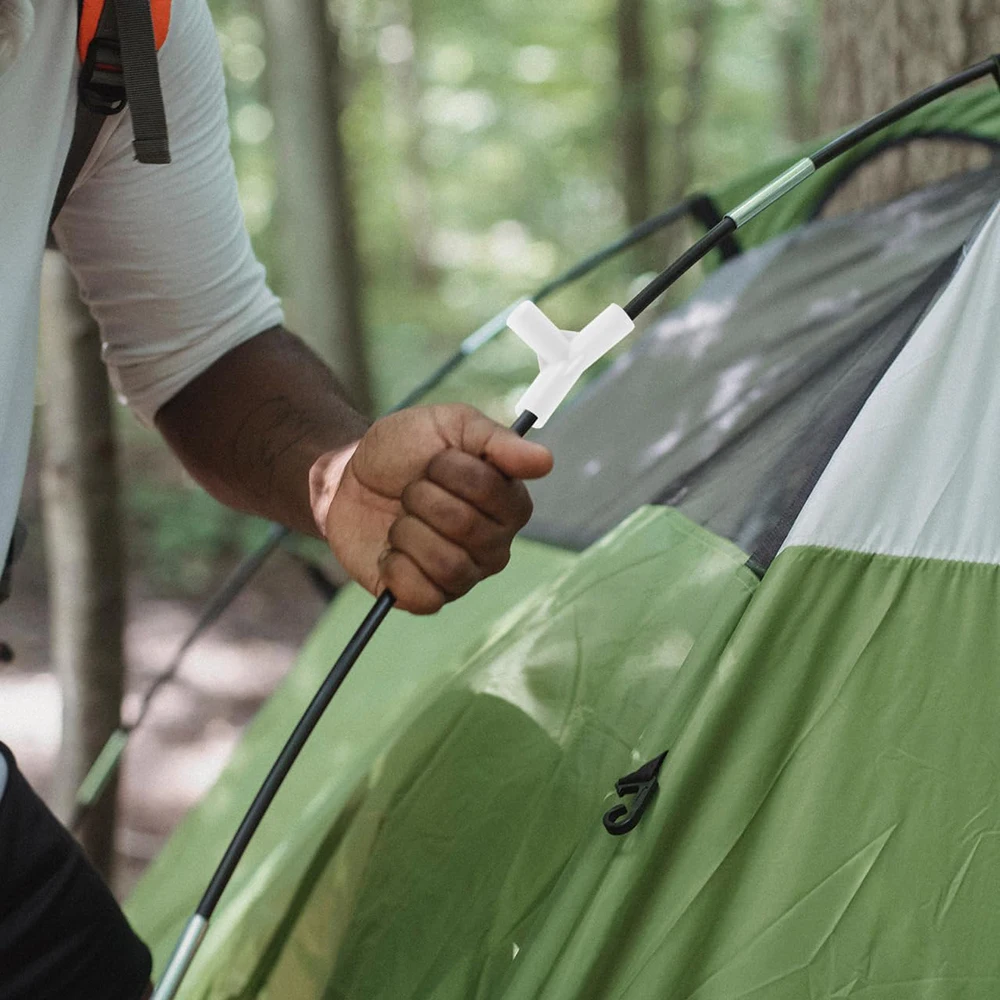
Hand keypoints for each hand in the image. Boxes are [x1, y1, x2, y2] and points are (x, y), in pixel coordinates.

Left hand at [315, 404, 552, 613]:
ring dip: (408, 533)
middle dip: (422, 498)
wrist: (348, 479)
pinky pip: (423, 596)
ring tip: (401, 521)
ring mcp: (464, 575)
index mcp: (509, 502)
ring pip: (447, 565)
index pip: (489, 489)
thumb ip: (496, 440)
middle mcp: (495, 544)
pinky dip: (396, 569)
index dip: (449, 469)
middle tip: (411, 491)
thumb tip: (545, 461)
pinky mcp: (428, 598)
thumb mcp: (449, 424)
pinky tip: (391, 551)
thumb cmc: (405, 450)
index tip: (434, 460)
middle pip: (464, 526)